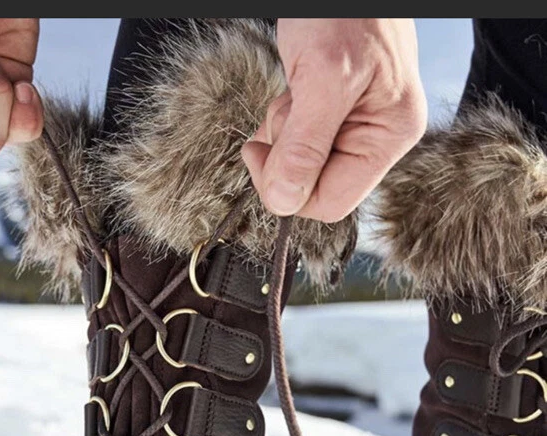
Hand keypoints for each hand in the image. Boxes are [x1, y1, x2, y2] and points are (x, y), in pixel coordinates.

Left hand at [242, 18, 426, 221]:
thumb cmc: (344, 13)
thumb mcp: (323, 80)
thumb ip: (304, 146)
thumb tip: (284, 202)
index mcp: (388, 138)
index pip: (330, 203)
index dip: (289, 191)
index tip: (261, 158)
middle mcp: (376, 139)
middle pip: (312, 187)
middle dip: (284, 157)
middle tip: (286, 112)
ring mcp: (354, 129)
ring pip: (300, 166)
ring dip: (281, 135)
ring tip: (295, 91)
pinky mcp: (333, 118)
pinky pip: (296, 143)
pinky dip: (283, 122)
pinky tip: (293, 91)